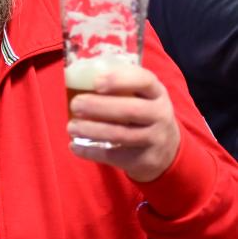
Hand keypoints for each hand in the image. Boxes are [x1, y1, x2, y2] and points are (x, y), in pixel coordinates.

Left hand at [67, 66, 180, 181]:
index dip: (119, 80)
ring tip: (71, 127)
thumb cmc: (143, 115)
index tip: (96, 82)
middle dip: (98, 106)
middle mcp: (160, 114)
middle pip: (130, 110)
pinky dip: (91, 151)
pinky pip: (114, 155)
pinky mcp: (145, 159)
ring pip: (121, 134)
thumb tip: (78, 78)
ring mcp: (155, 139)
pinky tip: (74, 146)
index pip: (144, 81)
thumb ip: (120, 87)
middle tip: (75, 105)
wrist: (167, 150)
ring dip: (91, 130)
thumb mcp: (142, 97)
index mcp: (157, 93)